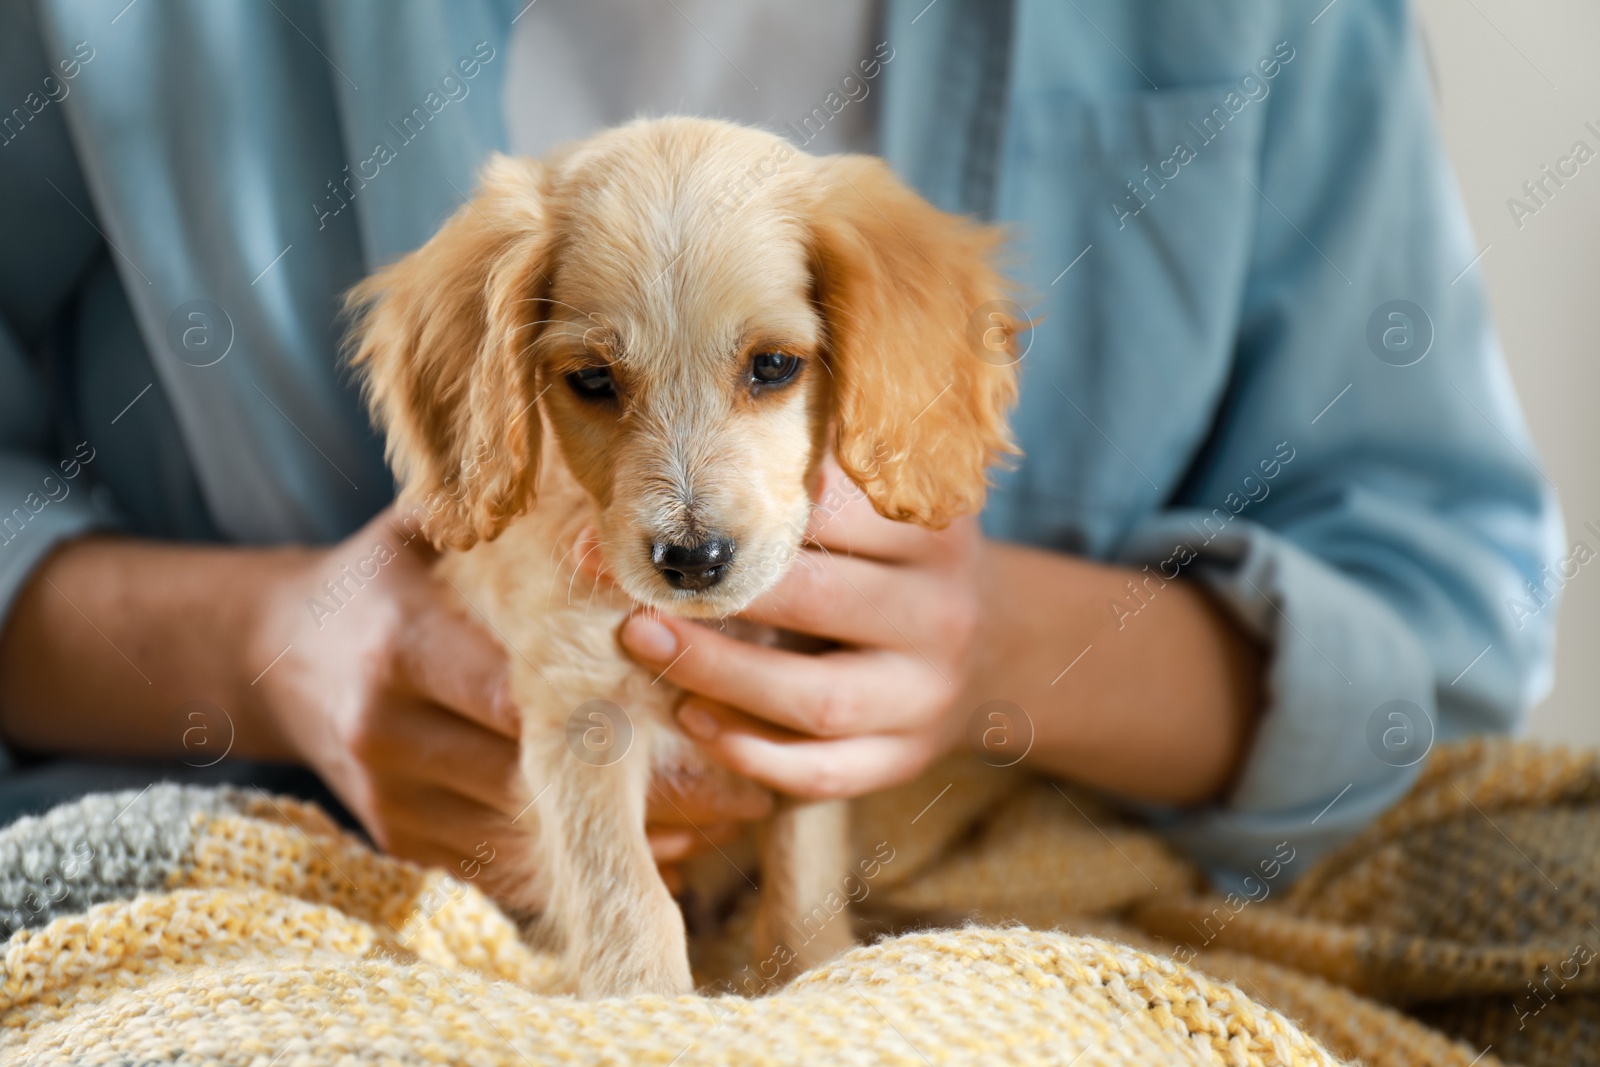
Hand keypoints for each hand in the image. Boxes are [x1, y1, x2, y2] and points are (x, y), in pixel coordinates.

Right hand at [250, 505, 770, 881]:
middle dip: (649, 782)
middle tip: (748, 777)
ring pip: (535, 833)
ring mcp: (395, 801)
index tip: (701, 700)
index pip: (521, 691)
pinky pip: (509, 865)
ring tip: (730, 810)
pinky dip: (588, 853)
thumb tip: (612, 481)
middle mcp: (391, 734)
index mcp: (403, 647)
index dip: (616, 701)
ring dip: (635, 831)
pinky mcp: (405, 843)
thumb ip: (502, 514)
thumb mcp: (423, 527)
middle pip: (542, 774)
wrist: (277, 655)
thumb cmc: (382, 577)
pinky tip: (666, 840)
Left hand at [590, 458, 983, 799]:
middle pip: (817, 601)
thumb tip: (645, 488)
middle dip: (714, 597)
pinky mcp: (907, 757)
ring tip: (643, 648)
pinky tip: (694, 721)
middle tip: (632, 590)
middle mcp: (940, 611)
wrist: (995, 644)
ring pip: (816, 698)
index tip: (652, 515)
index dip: (735, 512)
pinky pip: (824, 771)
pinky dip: (752, 753)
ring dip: (719, 675)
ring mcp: (927, 694)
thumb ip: (795, 492)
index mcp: (932, 533)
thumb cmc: (899, 563)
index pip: (830, 512)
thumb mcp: (880, 513)